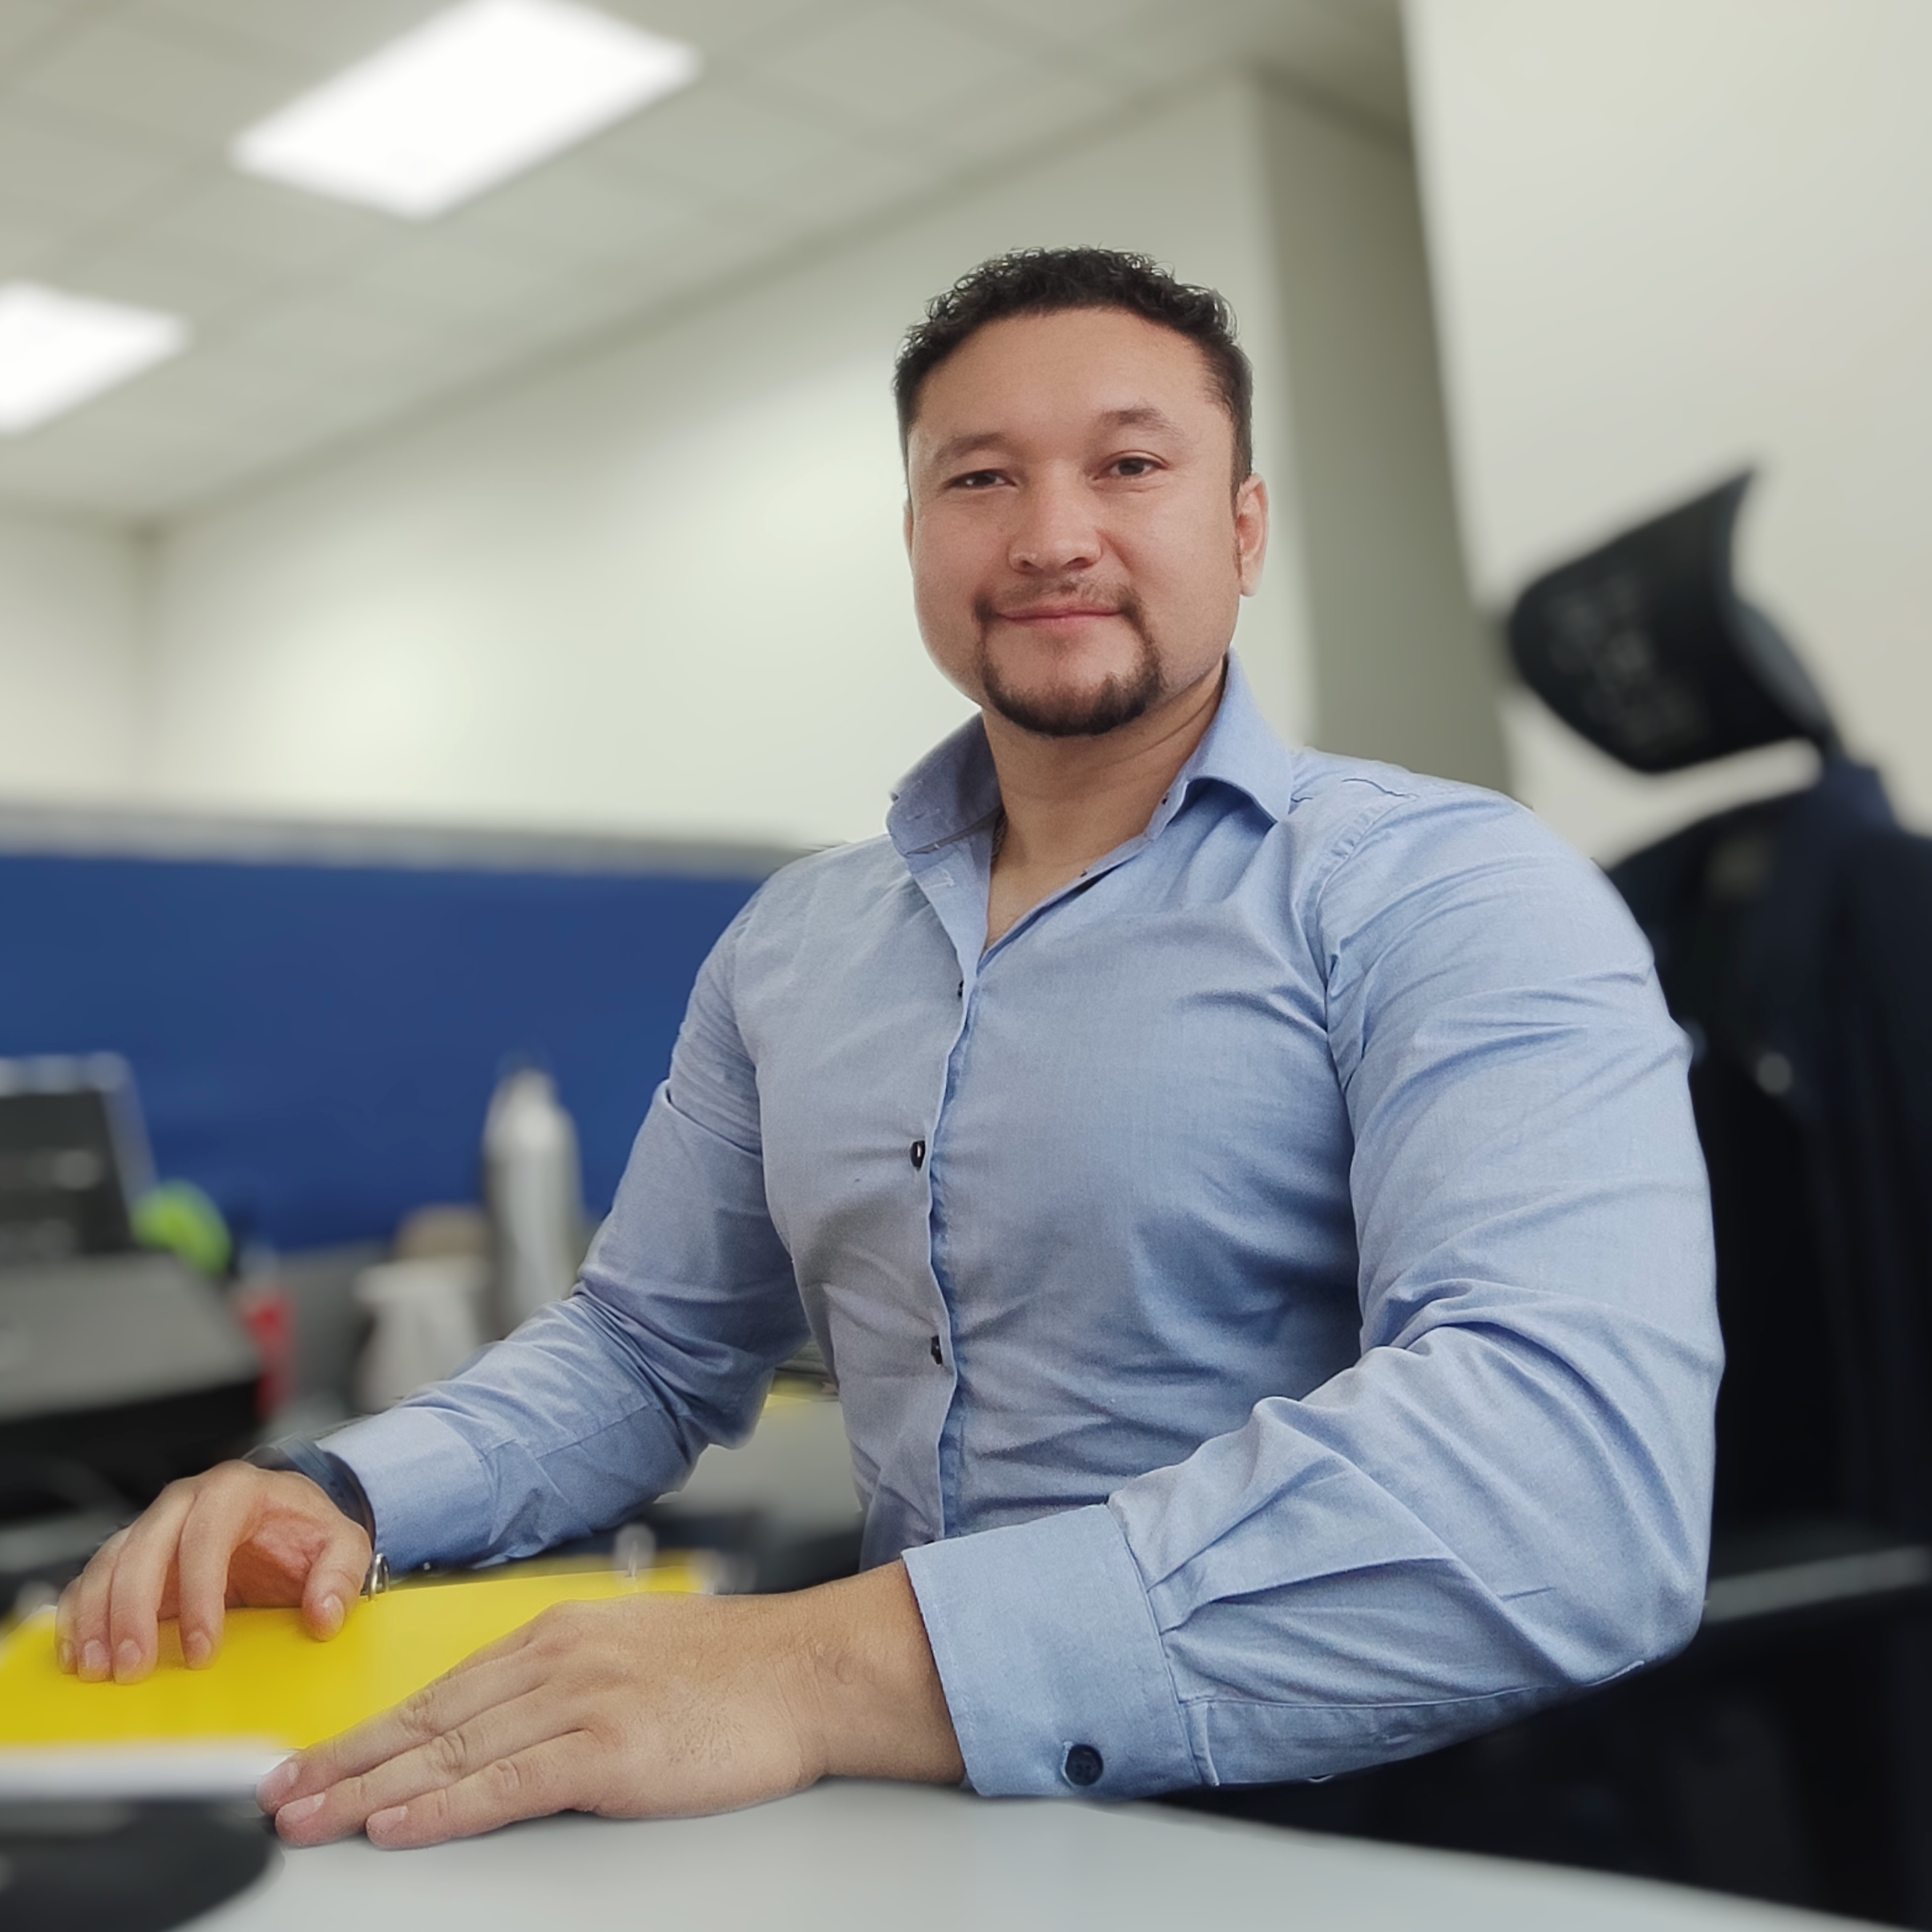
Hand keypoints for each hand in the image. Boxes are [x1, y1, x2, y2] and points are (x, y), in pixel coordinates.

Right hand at [55, 1462, 372, 1683]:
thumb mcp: (342, 1544)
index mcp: (237, 1491)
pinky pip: (92, 1580)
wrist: (285, 1520)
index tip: (204, 1650)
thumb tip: (324, 1615)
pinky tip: (81, 1654)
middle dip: (133, 1611)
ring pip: (109, 1564)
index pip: (208, 1536)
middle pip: (145, 1549)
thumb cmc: (306, 1531)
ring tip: (99, 1670)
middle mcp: (186, 1501)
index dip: (200, 1594)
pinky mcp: (130, 1555)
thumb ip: (342, 1574)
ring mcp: (152, 1526)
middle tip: (134, 1667)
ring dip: (98, 1619)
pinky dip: (81, 1616)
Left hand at [258, 1560, 962, 1847]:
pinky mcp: (610, 1749)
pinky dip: (444, 1807)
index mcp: (562, 1635)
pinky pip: (508, 1784)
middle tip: (277, 1794)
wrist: (810, 1669)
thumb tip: (509, 1721)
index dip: (369, 1731)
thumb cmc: (736, 1670)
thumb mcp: (635, 1652)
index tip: (314, 1760)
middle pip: (430, 1720)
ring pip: (453, 1752)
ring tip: (310, 1815)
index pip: (442, 1691)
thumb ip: (569, 1679)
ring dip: (370, 1789)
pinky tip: (398, 1824)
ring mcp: (582, 1701)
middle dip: (345, 1761)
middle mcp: (558, 1660)